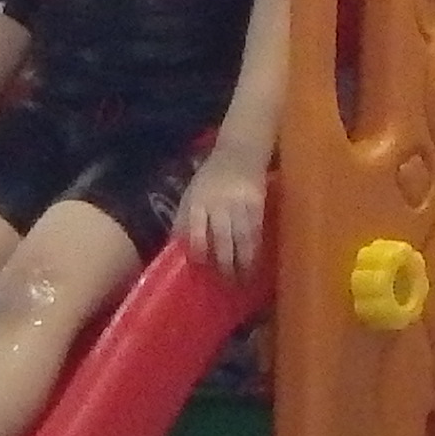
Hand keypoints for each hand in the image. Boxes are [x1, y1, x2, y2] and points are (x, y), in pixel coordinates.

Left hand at [176, 152, 269, 278]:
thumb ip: (184, 218)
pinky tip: (255, 261)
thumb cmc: (211, 177)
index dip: (199, 250)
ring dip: (243, 261)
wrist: (239, 152)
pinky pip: (256, 230)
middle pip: (222, 238)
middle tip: (227, 283)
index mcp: (198, 200)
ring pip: (242, 237)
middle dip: (225, 263)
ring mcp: (240, 203)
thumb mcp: (191, 192)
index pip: (197, 230)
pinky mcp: (257, 203)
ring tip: (243, 280)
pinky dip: (255, 248)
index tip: (202, 266)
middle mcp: (219, 203)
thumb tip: (177, 246)